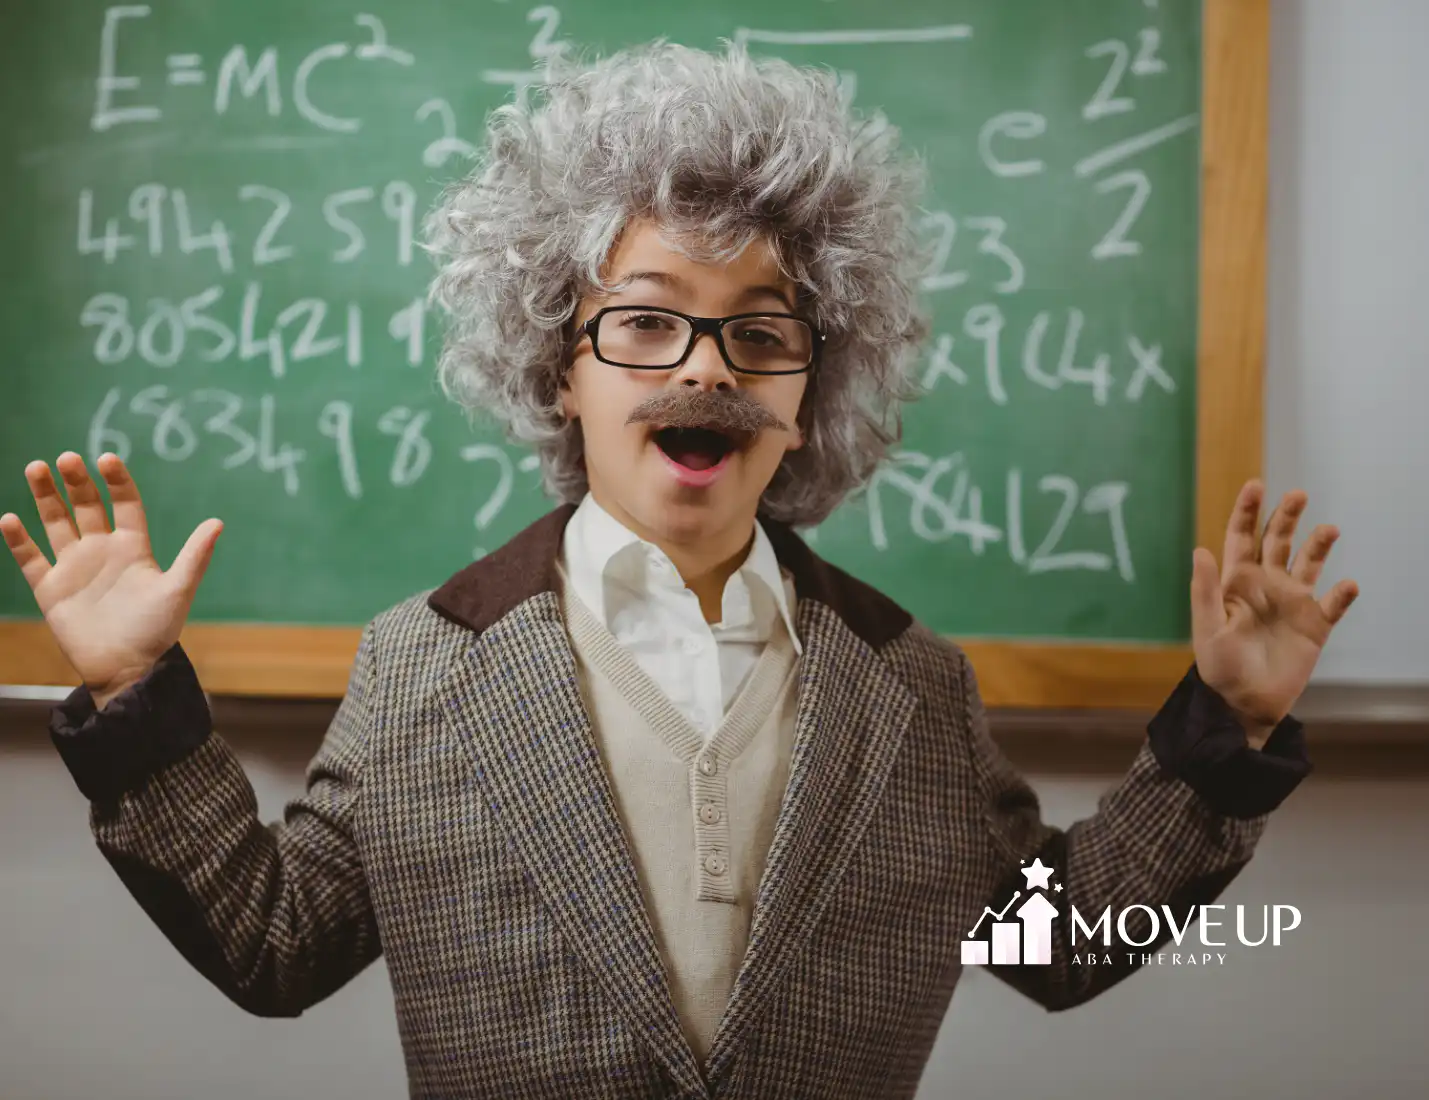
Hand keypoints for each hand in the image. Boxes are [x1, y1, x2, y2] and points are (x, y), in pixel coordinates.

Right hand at [1, 452, 222, 704]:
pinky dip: (19, 540)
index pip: (124, 504)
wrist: (128, 669)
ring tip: (36, 468)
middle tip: (65, 458)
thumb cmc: (156, 631)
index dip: (116, 481)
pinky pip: (30, 559)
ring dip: (45, 497)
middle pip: (86, 506)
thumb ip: (195, 556)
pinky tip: (10, 518)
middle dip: (75, 482)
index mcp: (133, 548)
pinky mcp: (51, 590)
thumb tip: (218, 522)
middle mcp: (102, 551)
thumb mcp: (177, 590)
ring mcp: (75, 568)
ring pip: (56, 523)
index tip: (106, 458)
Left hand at [1190, 480, 1358, 748]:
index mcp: (1236, 582)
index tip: (1256, 484)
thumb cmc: (1219, 667)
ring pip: (1309, 564)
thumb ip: (1205, 590)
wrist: (1244, 704)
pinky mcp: (1315, 626)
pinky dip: (1342, 594)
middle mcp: (1266, 585)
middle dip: (1286, 516)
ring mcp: (1292, 603)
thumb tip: (1201, 549)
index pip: (1242, 537)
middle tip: (1298, 494)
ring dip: (1319, 545)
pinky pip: (1333, 604)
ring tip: (1329, 530)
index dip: (1248, 510)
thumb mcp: (1207, 628)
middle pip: (1278, 541)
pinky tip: (1347, 585)